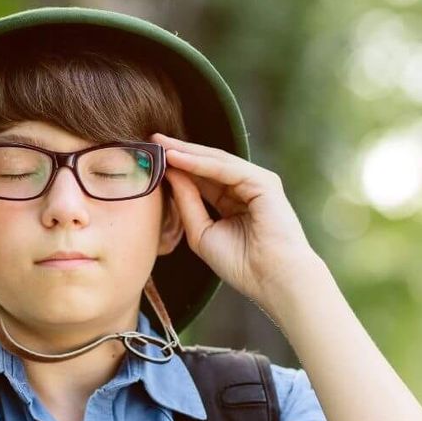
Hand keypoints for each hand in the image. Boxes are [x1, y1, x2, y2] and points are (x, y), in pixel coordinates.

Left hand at [152, 133, 323, 310]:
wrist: (271, 280)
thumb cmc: (241, 264)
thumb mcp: (201, 233)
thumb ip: (187, 203)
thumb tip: (171, 173)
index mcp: (232, 202)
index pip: (201, 179)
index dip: (176, 167)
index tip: (150, 158)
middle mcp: (245, 189)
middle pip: (207, 164)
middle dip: (179, 151)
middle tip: (152, 140)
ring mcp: (256, 183)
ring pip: (216, 162)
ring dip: (187, 152)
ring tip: (160, 144)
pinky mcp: (264, 182)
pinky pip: (226, 168)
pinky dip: (200, 162)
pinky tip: (177, 158)